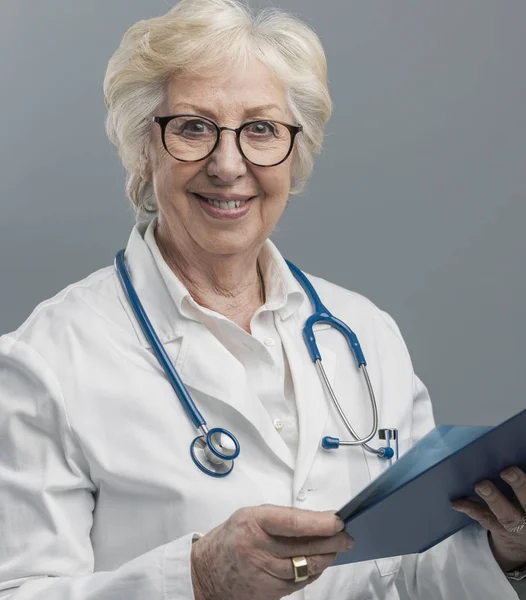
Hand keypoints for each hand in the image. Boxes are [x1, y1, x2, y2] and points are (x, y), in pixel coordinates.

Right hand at [190, 504, 352, 599]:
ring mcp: (265, 574)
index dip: (319, 523)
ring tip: (336, 547)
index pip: (293, 523)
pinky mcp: (270, 593)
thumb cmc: (231, 538)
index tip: (338, 520)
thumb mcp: (250, 516)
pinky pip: (300, 582)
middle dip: (332, 541)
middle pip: (305, 547)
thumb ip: (281, 518)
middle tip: (347, 536)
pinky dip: (313, 571)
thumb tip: (317, 520)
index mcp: (254, 523)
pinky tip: (318, 563)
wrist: (206, 572)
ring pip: (307, 567)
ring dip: (326, 557)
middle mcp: (259, 549)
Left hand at [452, 466, 525, 571]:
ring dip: (493, 499)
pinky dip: (470, 509)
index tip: (516, 468)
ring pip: (506, 514)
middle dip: (519, 486)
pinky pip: (484, 518)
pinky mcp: (497, 528)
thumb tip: (509, 454)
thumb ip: (518, 484)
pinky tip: (457, 503)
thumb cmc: (521, 502)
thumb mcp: (523, 496)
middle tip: (507, 472)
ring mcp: (514, 524)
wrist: (521, 535)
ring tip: (481, 486)